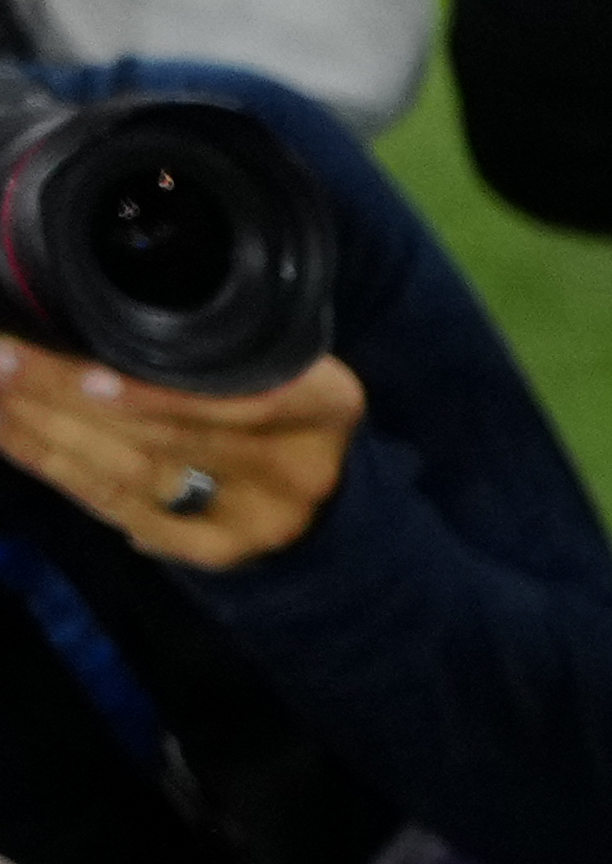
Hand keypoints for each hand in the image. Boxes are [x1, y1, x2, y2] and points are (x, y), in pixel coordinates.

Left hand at [0, 340, 362, 568]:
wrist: (324, 491)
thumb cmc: (287, 406)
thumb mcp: (285, 363)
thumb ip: (223, 349)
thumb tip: (101, 313)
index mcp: (328, 405)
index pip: (246, 404)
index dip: (163, 397)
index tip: (87, 375)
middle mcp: (300, 470)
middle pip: (171, 437)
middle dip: (73, 396)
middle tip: (7, 359)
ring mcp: (258, 519)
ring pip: (135, 473)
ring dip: (50, 431)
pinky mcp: (216, 550)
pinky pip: (122, 509)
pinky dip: (58, 469)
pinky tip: (12, 436)